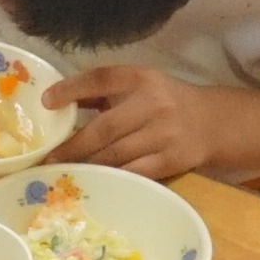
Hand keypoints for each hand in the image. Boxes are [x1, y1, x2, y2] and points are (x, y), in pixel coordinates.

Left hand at [53, 64, 230, 179]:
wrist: (213, 122)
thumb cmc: (165, 101)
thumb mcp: (138, 85)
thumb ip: (102, 92)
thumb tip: (56, 100)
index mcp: (141, 78)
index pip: (101, 78)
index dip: (72, 88)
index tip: (47, 102)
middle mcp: (153, 103)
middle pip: (105, 127)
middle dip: (73, 145)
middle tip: (49, 158)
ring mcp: (164, 134)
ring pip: (116, 154)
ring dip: (88, 165)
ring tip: (66, 172)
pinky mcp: (171, 160)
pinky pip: (133, 173)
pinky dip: (112, 177)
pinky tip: (96, 181)